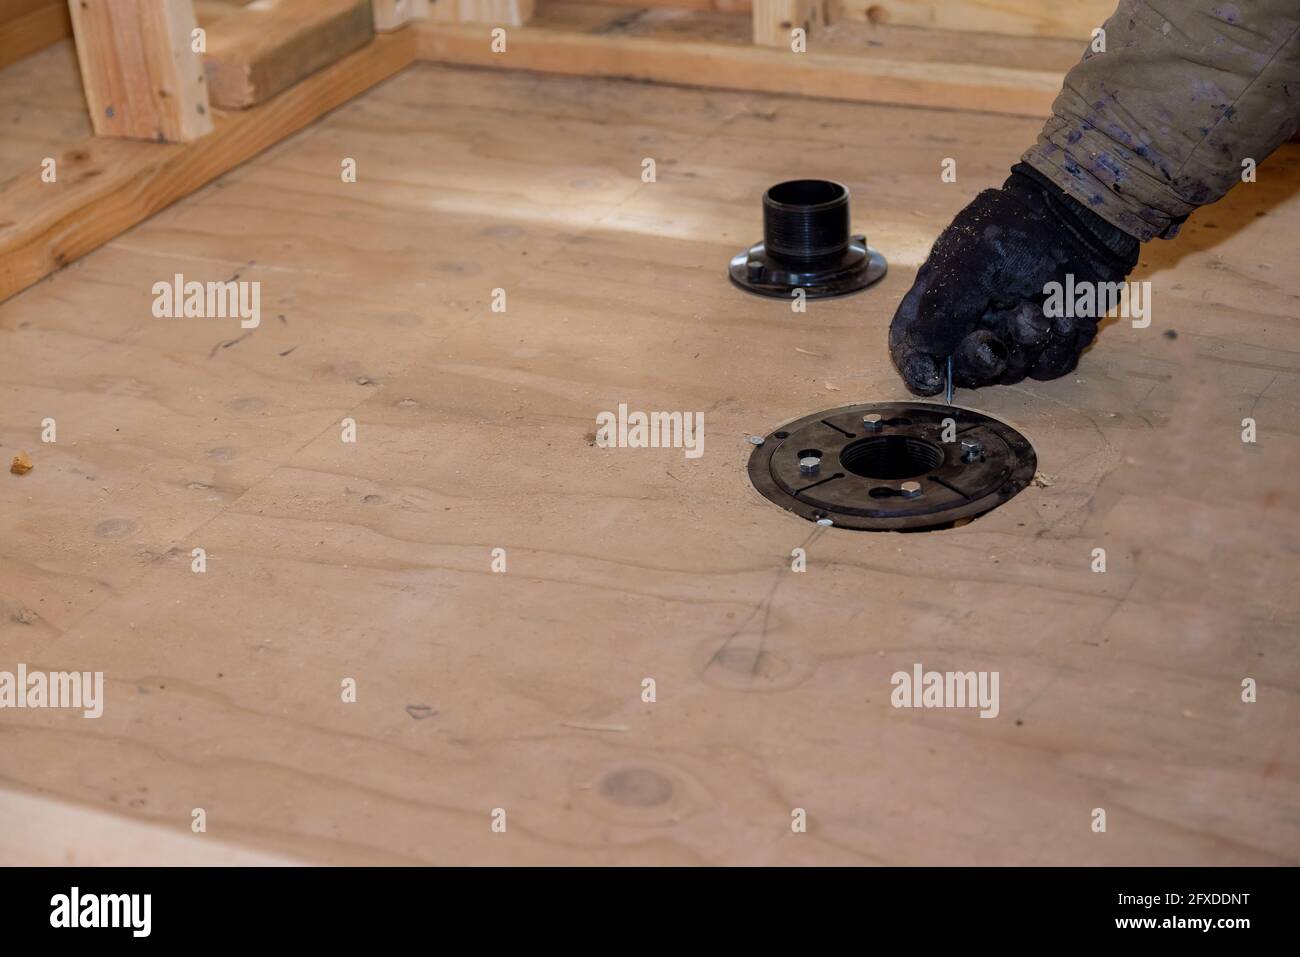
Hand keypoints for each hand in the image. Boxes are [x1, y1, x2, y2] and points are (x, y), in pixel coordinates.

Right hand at [888, 164, 1139, 395]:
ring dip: (1026, 343)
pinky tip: (1064, 313)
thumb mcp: (967, 262)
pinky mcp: (1052, 341)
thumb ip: (940, 310)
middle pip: (964, 370)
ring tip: (1039, 306)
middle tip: (992, 343)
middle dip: (978, 362)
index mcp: (939, 301)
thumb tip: (921, 350)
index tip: (932, 379)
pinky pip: (1049, 366)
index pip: (913, 346)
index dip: (917, 368)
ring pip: (1011, 371)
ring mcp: (1014, 336)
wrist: (1082, 218)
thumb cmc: (1017, 230)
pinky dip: (1057, 344)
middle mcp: (973, 324)